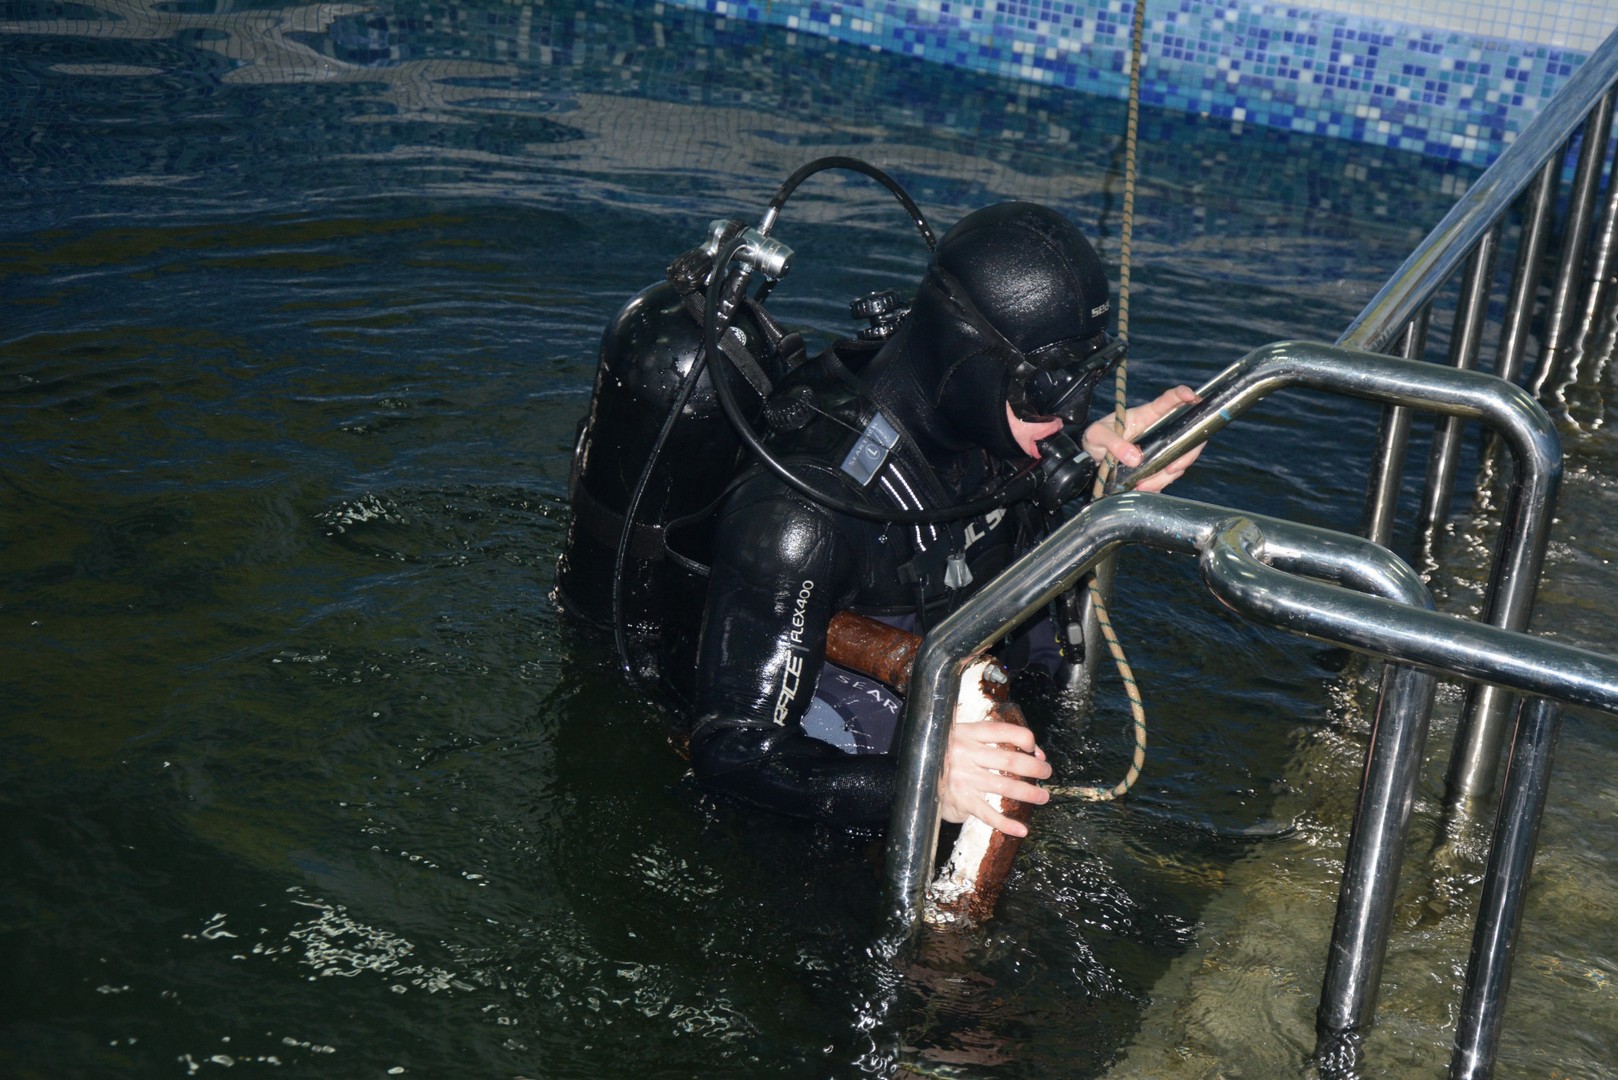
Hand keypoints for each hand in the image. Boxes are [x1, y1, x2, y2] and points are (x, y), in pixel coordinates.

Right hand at [939, 717, 1051, 836]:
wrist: (913, 776)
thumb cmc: (946, 755)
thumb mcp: (962, 738)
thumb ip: (992, 740)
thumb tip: (1034, 752)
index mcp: (967, 733)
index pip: (1002, 731)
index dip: (1024, 738)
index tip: (1035, 748)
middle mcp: (965, 753)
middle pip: (1009, 760)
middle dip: (1034, 767)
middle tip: (1046, 772)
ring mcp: (963, 778)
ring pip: (1004, 786)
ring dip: (1029, 793)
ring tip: (1043, 797)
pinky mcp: (960, 800)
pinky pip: (987, 814)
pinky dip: (1006, 823)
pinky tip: (1021, 830)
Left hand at [1082, 384, 1203, 492]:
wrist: (1093, 461)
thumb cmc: (1096, 440)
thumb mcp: (1096, 435)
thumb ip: (1113, 442)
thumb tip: (1135, 458)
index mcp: (1146, 416)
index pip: (1167, 401)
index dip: (1182, 395)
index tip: (1192, 396)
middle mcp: (1158, 431)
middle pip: (1186, 435)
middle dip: (1188, 452)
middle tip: (1172, 467)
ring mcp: (1160, 449)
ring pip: (1179, 459)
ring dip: (1167, 474)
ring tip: (1145, 483)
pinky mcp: (1157, 466)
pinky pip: (1168, 476)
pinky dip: (1158, 484)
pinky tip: (1143, 487)